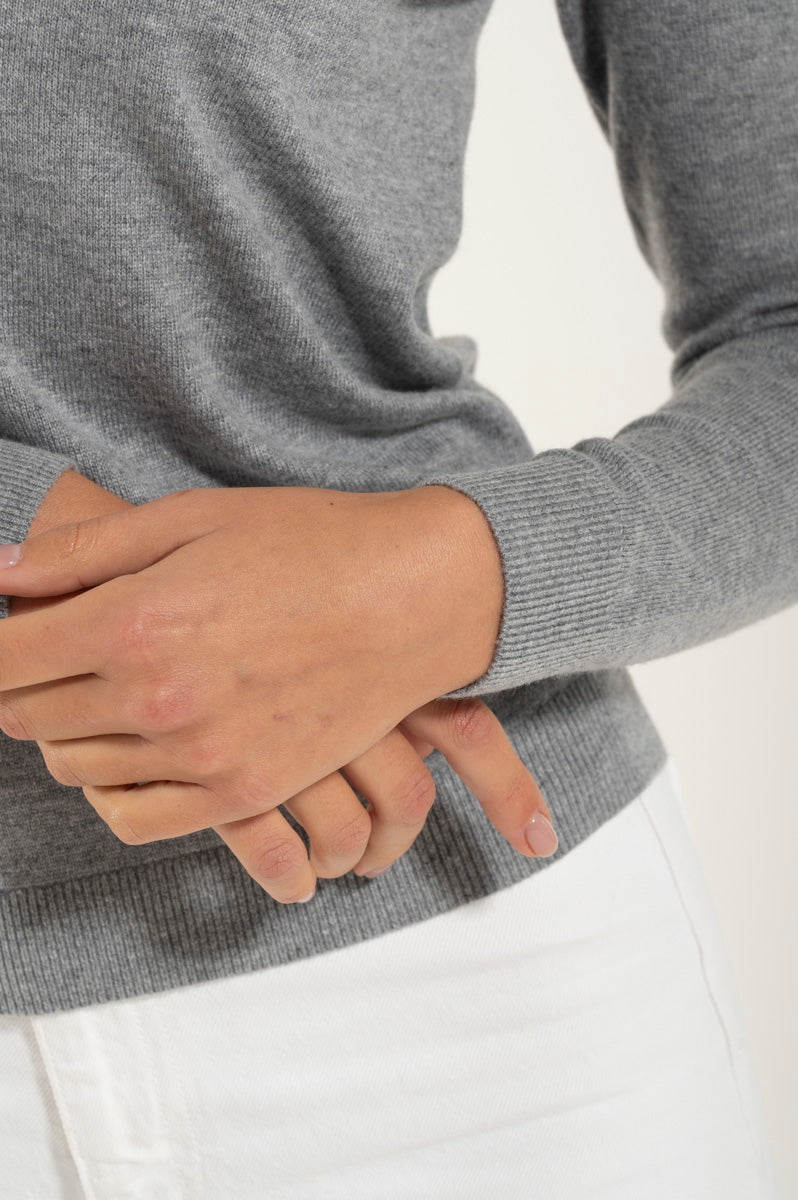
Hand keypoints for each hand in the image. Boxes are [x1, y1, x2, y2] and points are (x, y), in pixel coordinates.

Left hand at [0, 480, 555, 901]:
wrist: (415, 598)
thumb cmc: (309, 544)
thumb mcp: (191, 518)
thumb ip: (82, 552)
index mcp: (135, 621)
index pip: (1, 658)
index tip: (1, 633)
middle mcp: (157, 700)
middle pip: (26, 714)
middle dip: (20, 681)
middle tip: (50, 651)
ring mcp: (202, 755)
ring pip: (74, 767)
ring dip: (66, 729)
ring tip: (100, 689)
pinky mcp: (245, 791)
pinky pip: (136, 818)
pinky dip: (113, 786)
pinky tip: (135, 745)